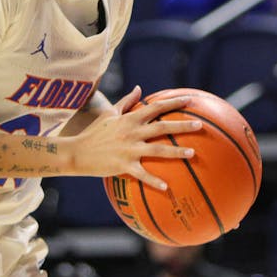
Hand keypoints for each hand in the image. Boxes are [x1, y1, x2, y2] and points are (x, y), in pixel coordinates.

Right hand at [70, 87, 200, 188]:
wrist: (77, 152)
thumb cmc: (94, 133)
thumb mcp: (109, 114)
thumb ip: (126, 101)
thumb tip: (139, 88)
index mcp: (129, 119)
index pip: (155, 107)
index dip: (173, 102)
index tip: (190, 99)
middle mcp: (131, 132)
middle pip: (161, 127)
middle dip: (181, 125)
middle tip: (200, 125)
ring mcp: (128, 149)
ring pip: (157, 150)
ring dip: (176, 152)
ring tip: (193, 153)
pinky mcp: (123, 165)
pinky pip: (142, 174)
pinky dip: (154, 181)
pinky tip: (167, 187)